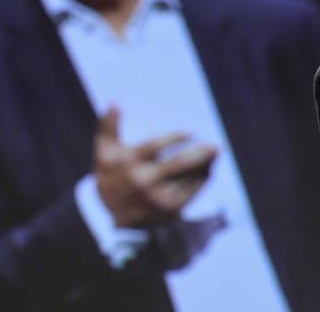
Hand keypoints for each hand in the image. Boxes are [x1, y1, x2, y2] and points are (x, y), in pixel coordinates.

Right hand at [94, 107, 216, 227]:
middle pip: (180, 164)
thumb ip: (109, 127)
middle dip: (201, 153)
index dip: (176, 138)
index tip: (189, 134)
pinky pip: (192, 193)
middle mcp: (144, 181)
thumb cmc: (111, 175)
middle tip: (215, 147)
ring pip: (189, 178)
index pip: (158, 145)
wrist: (108, 216)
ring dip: (205, 166)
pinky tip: (207, 171)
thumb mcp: (105, 152)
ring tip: (213, 155)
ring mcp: (158, 198)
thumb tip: (114, 102)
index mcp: (130, 163)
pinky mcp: (169, 210)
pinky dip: (202, 181)